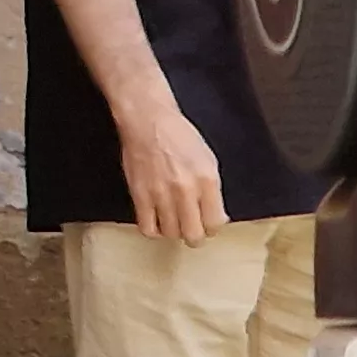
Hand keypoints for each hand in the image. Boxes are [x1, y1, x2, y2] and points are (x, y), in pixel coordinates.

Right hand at [118, 101, 230, 244]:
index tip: (207, 224)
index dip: (212, 227)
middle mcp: (185, 190)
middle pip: (193, 235)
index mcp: (207, 180)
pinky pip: (148, 228)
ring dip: (174, 230)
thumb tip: (216, 216)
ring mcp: (161, 194)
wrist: (147, 121)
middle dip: (195, 235)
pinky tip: (156, 220)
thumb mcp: (208, 160)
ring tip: (173, 220)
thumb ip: (213, 190)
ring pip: (171, 234)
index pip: (215, 223)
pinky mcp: (139, 195)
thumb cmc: (178, 136)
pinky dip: (153, 230)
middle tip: (191, 227)